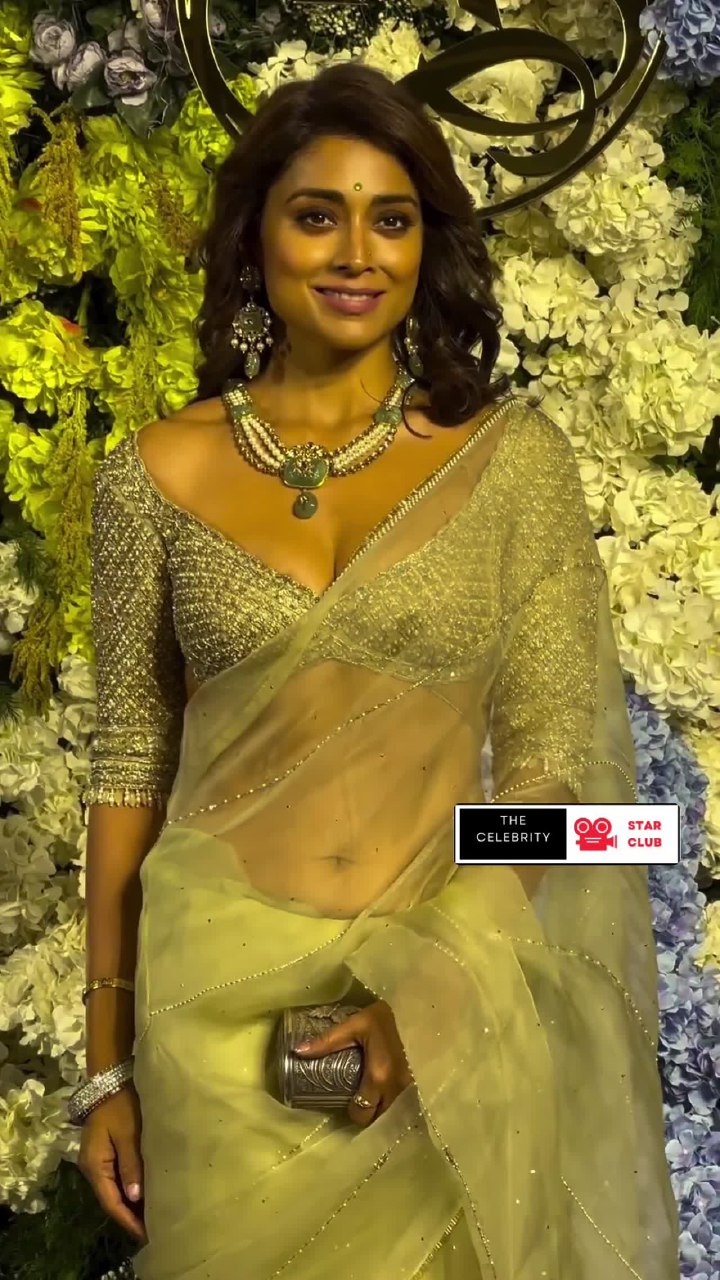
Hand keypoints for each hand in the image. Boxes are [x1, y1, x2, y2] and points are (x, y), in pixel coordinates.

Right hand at [77, 1084, 147, 1244]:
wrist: (110, 1080)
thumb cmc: (120, 1106)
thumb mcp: (128, 1135)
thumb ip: (131, 1166)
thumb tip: (134, 1198)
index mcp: (95, 1165)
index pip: (111, 1202)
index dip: (128, 1220)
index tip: (146, 1234)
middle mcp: (92, 1167)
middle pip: (111, 1199)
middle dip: (130, 1216)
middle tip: (153, 1229)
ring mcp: (98, 1160)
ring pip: (114, 1190)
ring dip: (130, 1204)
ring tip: (151, 1216)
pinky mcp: (105, 1153)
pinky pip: (117, 1178)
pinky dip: (129, 1189)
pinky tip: (144, 1194)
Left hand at [294, 1000, 412, 1126]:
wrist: (414, 1009)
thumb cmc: (383, 1018)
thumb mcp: (353, 1025)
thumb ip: (327, 1041)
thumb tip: (297, 1051)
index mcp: (378, 1077)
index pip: (362, 1113)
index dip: (352, 1111)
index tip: (346, 1098)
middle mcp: (395, 1088)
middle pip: (376, 1118)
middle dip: (365, 1112)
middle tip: (356, 1096)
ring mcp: (409, 1088)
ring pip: (389, 1113)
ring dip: (378, 1108)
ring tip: (368, 1093)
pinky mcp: (416, 1083)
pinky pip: (400, 1104)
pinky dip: (390, 1103)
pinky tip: (384, 1091)